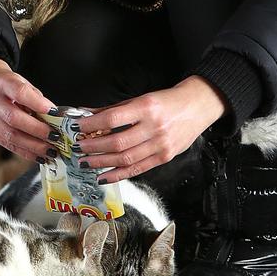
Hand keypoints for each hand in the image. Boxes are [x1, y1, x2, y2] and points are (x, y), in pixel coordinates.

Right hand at [0, 59, 55, 162]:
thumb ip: (36, 98)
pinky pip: (7, 144)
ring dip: (33, 146)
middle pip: (14, 118)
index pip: (19, 93)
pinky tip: (38, 155)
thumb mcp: (20, 81)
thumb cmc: (4, 82)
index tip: (54, 113)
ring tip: (50, 150)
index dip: (37, 104)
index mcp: (1, 82)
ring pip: (10, 135)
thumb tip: (54, 117)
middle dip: (38, 130)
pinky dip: (25, 151)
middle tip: (55, 137)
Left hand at [74, 75, 226, 182]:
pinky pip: (137, 169)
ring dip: (101, 162)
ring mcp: (160, 145)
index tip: (77, 127)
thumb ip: (114, 109)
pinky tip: (103, 176)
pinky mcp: (164, 158)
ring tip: (85, 162)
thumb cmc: (168, 101)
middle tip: (79, 148)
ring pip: (125, 159)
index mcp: (146, 108)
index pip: (113, 119)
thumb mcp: (140, 99)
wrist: (198, 106)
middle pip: (117, 142)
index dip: (92, 124)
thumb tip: (88, 115)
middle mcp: (154, 127)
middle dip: (93, 147)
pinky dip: (118, 175)